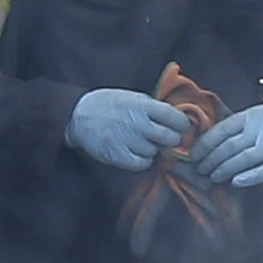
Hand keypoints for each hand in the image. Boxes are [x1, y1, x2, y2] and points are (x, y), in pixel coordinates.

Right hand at [67, 87, 195, 171]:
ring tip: (142, 142)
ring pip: (155, 152)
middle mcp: (138, 123)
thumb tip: (179, 118)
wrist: (80, 115)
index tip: (181, 127)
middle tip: (166, 138)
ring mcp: (127, 140)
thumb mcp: (134, 98)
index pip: (175, 117)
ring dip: (153, 149)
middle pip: (169, 138)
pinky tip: (136, 153)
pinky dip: (142, 161)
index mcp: (144, 105)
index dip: (182, 124)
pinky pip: (142, 164)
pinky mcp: (117, 155)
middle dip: (171, 139)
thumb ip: (155, 108)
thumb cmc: (111, 105)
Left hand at [193, 104, 262, 190]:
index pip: (222, 130)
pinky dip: (248, 178)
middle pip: (230, 146)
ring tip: (213, 177)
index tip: (194, 156)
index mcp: (251, 115)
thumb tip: (201, 144)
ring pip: (243, 159)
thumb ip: (232, 128)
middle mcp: (262, 128)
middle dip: (211, 160)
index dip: (205, 145)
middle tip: (201, 170)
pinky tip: (235, 182)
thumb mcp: (253, 119)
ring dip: (224, 170)